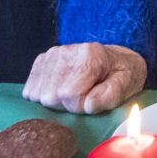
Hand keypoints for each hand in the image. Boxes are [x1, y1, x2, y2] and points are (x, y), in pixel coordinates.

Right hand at [25, 42, 146, 112]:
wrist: (115, 60)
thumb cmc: (121, 76)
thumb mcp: (126, 86)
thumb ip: (110, 96)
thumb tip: (88, 105)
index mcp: (90, 56)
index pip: (68, 93)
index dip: (78, 106)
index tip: (90, 102)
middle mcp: (67, 51)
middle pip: (50, 95)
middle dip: (65, 105)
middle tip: (81, 98)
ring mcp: (52, 54)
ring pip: (38, 93)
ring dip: (54, 101)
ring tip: (72, 94)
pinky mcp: (42, 60)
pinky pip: (30, 87)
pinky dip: (42, 95)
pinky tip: (58, 91)